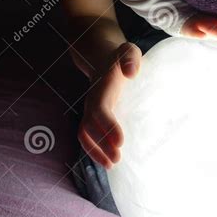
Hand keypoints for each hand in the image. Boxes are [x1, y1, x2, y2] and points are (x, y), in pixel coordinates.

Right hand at [77, 41, 141, 168]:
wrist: (102, 56)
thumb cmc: (121, 56)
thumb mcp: (129, 50)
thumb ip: (130, 58)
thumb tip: (131, 73)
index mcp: (101, 88)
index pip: (100, 110)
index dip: (108, 126)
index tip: (121, 142)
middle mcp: (92, 101)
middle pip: (90, 127)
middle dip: (101, 145)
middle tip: (117, 160)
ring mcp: (91, 109)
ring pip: (85, 134)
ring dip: (95, 151)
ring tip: (111, 165)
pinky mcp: (94, 116)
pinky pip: (89, 135)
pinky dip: (95, 149)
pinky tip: (108, 159)